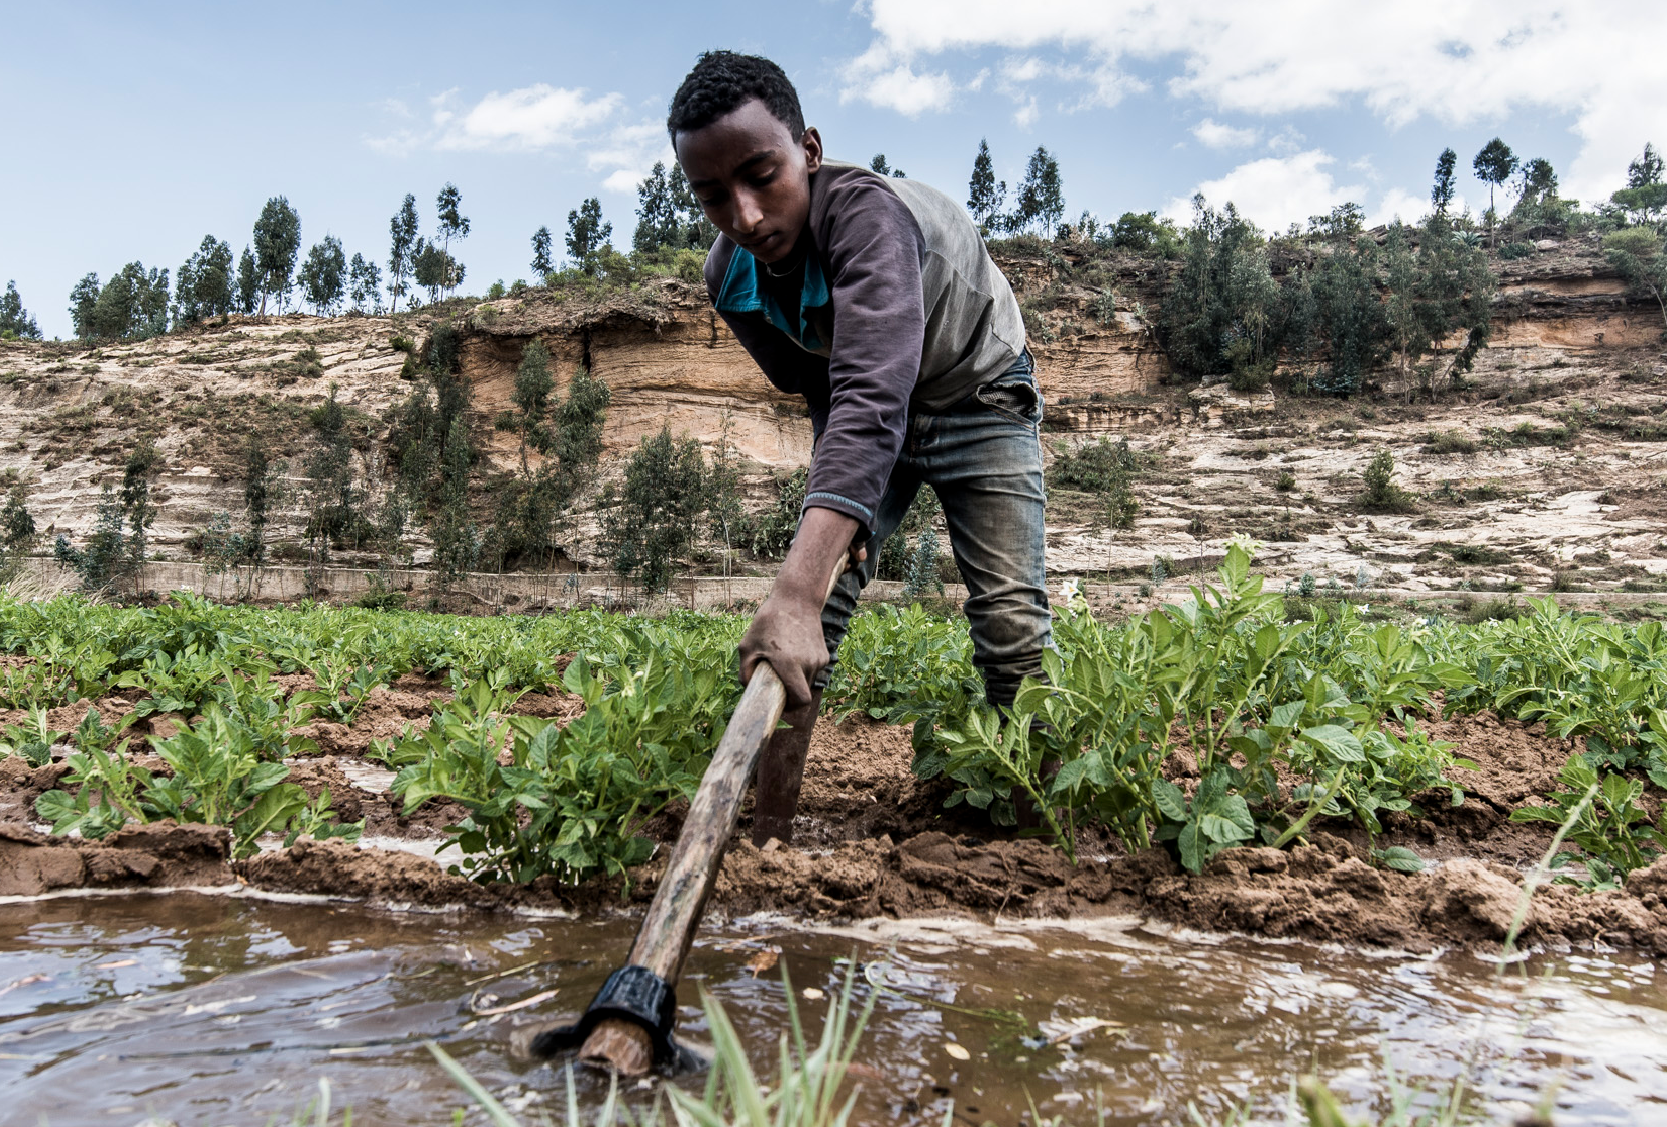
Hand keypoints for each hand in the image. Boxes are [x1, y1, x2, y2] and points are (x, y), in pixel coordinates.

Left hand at [739, 594, 828, 709]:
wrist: (796, 599)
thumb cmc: (768, 621)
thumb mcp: (747, 646)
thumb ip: (744, 673)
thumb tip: (748, 692)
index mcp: (790, 664)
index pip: (801, 700)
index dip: (792, 708)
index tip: (780, 704)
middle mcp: (809, 663)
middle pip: (803, 693)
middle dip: (790, 693)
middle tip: (775, 682)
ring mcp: (819, 659)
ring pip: (808, 682)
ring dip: (796, 680)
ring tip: (782, 663)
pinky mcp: (824, 654)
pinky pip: (812, 671)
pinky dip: (802, 669)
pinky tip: (792, 653)